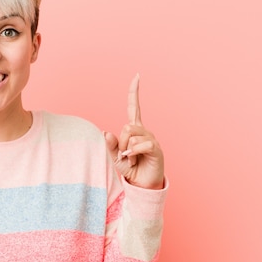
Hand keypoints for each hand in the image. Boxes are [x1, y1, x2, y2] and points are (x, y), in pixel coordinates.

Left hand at [104, 74, 164, 188]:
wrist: (141, 185)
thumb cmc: (129, 169)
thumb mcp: (114, 156)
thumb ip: (110, 145)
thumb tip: (105, 133)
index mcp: (133, 130)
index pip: (133, 107)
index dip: (134, 92)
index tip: (137, 76)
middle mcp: (144, 131)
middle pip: (127, 127)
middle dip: (121, 142)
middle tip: (124, 155)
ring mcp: (151, 139)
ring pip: (132, 135)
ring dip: (126, 150)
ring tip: (131, 159)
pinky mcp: (156, 148)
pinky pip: (141, 144)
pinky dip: (133, 153)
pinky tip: (134, 160)